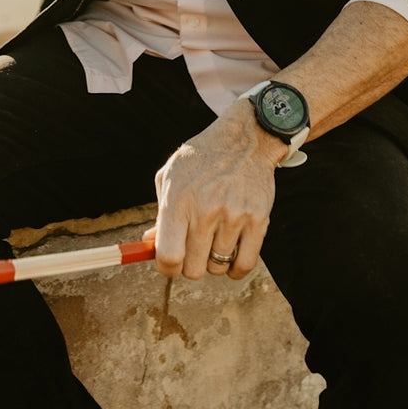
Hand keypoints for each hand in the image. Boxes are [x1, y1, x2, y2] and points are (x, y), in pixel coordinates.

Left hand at [149, 106, 279, 281]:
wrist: (244, 140)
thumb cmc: (201, 160)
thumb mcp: (171, 176)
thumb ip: (160, 214)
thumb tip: (150, 245)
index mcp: (178, 199)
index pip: (168, 256)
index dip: (167, 268)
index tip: (171, 263)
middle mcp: (205, 210)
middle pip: (193, 268)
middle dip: (190, 263)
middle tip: (195, 246)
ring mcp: (233, 216)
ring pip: (217, 267)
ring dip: (214, 259)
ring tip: (215, 237)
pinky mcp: (257, 220)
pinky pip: (244, 265)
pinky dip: (235, 267)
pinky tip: (231, 251)